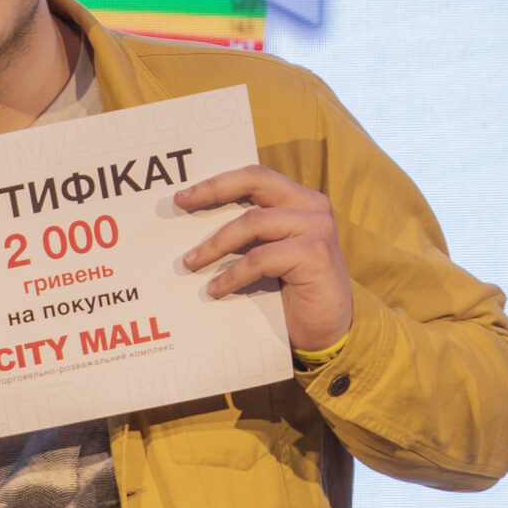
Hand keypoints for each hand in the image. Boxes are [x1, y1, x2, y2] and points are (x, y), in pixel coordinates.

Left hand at [176, 165, 353, 352]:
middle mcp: (311, 206)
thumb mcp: (267, 256)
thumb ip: (248, 236)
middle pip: (255, 182)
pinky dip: (233, 274)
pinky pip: (260, 258)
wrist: (327, 331)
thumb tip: (194, 230)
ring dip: (216, 244)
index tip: (183, 195)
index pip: (255, 177)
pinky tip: (216, 290)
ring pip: (253, 222)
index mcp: (299, 200)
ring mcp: (317, 227)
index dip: (218, 182)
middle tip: (181, 204)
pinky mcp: (315, 254)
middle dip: (214, 190)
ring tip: (190, 263)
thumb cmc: (291, 294)